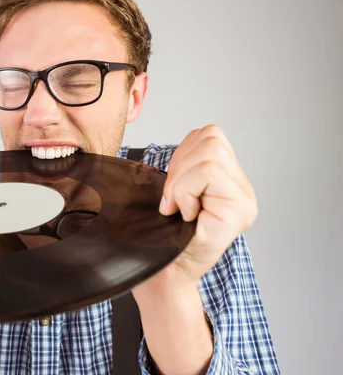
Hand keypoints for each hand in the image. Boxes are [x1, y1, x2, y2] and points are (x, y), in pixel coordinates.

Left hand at [158, 124, 257, 283]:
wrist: (165, 275)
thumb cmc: (164, 237)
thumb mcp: (173, 191)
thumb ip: (186, 166)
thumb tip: (182, 149)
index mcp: (229, 180)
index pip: (209, 135)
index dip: (182, 154)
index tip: (172, 187)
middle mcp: (243, 189)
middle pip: (211, 138)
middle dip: (180, 165)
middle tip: (173, 199)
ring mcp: (245, 200)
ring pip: (209, 155)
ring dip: (181, 182)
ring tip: (180, 208)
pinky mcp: (239, 211)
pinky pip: (208, 173)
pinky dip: (186, 191)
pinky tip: (187, 216)